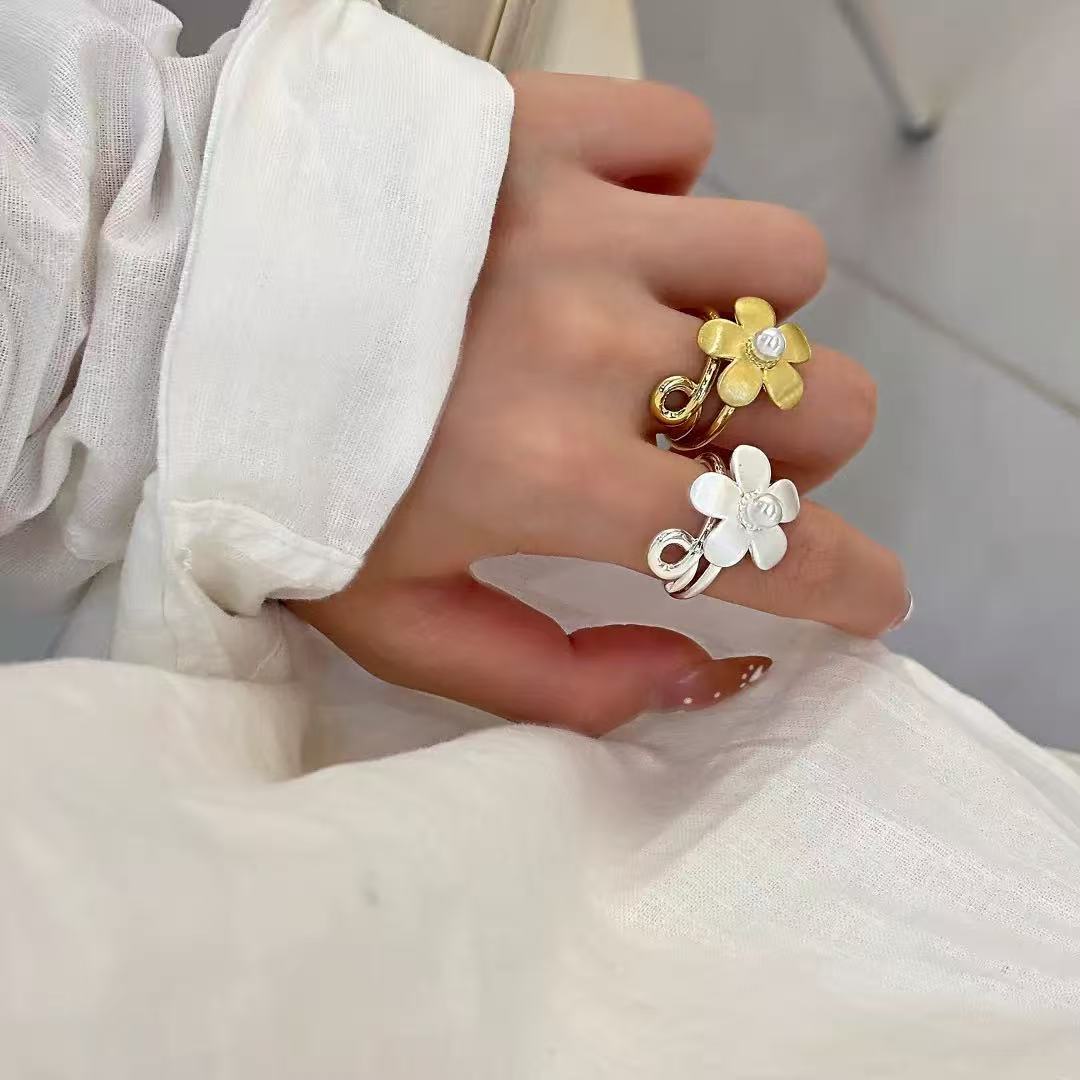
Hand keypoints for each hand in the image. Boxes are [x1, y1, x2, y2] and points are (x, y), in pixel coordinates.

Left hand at [290, 72, 906, 733]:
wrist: (168, 311)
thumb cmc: (274, 474)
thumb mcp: (392, 620)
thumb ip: (551, 676)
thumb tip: (693, 670)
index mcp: (550, 476)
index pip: (765, 545)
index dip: (851, 586)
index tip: (870, 597)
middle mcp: (588, 343)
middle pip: (823, 397)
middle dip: (793, 452)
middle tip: (712, 456)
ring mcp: (576, 219)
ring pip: (783, 266)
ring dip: (750, 323)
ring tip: (667, 339)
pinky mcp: (543, 127)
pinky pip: (687, 139)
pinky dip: (672, 197)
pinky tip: (606, 239)